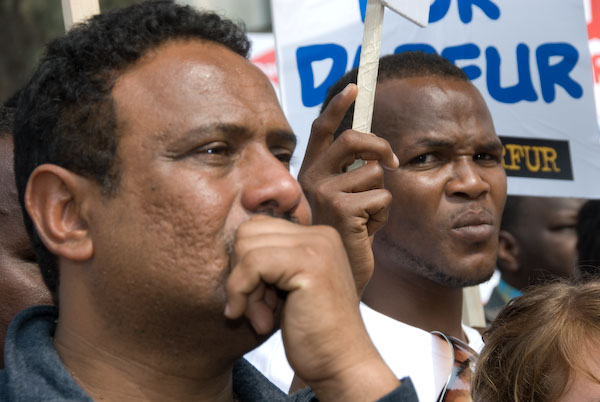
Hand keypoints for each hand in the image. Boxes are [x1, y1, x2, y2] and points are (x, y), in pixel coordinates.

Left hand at [225, 215, 398, 400]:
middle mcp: (320, 234)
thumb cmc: (311, 333)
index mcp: (316, 236)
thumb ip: (269, 261)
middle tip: (257, 310)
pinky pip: (252, 264)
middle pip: (247, 233)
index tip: (258, 299)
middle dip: (242, 274)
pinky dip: (241, 294)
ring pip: (246, 247)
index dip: (245, 264)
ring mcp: (317, 246)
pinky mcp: (309, 263)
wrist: (341, 365)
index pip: (257, 228)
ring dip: (243, 288)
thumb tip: (230, 244)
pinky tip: (258, 322)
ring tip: (262, 316)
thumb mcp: (287, 287)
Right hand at [298, 84, 397, 294]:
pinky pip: (382, 197)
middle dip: (380, 146)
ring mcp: (323, 192)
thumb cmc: (345, 241)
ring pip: (375, 173)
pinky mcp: (341, 208)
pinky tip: (368, 232)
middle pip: (353, 139)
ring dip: (382, 196)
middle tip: (395, 160)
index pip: (322, 131)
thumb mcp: (345, 202)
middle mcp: (311, 178)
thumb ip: (350, 175)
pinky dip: (384, 215)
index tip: (355, 88)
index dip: (338, 106)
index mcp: (310, 174)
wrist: (335, 279)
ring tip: (368, 220)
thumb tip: (376, 151)